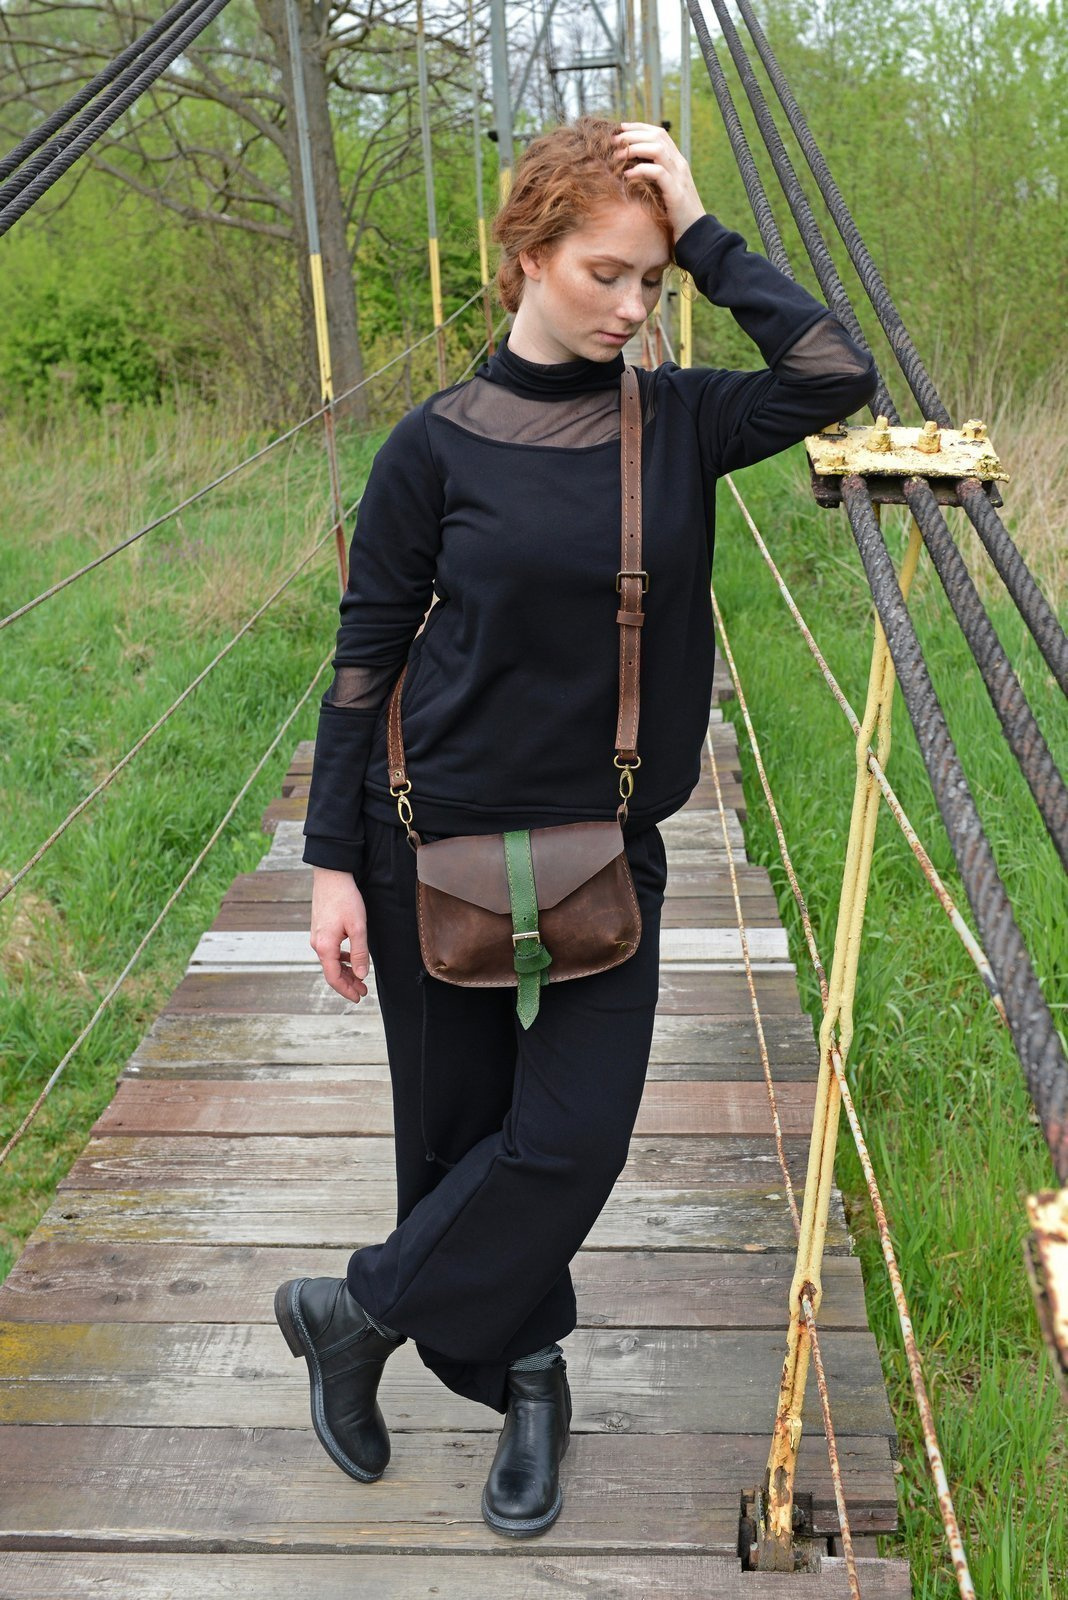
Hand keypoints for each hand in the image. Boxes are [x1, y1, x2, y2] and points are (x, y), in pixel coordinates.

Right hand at [310, 866, 369, 1003]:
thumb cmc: (345, 899)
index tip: (358, 997)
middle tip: (363, 991)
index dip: (346, 990)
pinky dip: (341, 959)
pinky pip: (330, 951)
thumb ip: (359, 953)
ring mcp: (317, 937)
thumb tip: (361, 975)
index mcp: (325, 947)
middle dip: (348, 983)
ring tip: (360, 977)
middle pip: (332, 972)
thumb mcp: (358, 927)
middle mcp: (317, 944)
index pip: (334, 978)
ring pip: (331, 962)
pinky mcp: (320, 929)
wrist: (331, 876)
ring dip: (346, 971)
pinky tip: (352, 958)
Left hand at [612, 122, 704, 240]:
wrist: (696, 234)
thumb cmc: (676, 215)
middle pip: (657, 136)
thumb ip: (653, 177)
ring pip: (657, 149)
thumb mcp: (664, 191)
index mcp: (677, 162)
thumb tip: (631, 169)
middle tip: (614, 140)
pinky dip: (641, 170)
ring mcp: (679, 177)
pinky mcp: (676, 192)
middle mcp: (679, 165)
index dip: (639, 127)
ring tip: (617, 156)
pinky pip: (657, 172)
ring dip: (635, 148)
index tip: (620, 129)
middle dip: (633, 134)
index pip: (660, 133)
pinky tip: (627, 175)